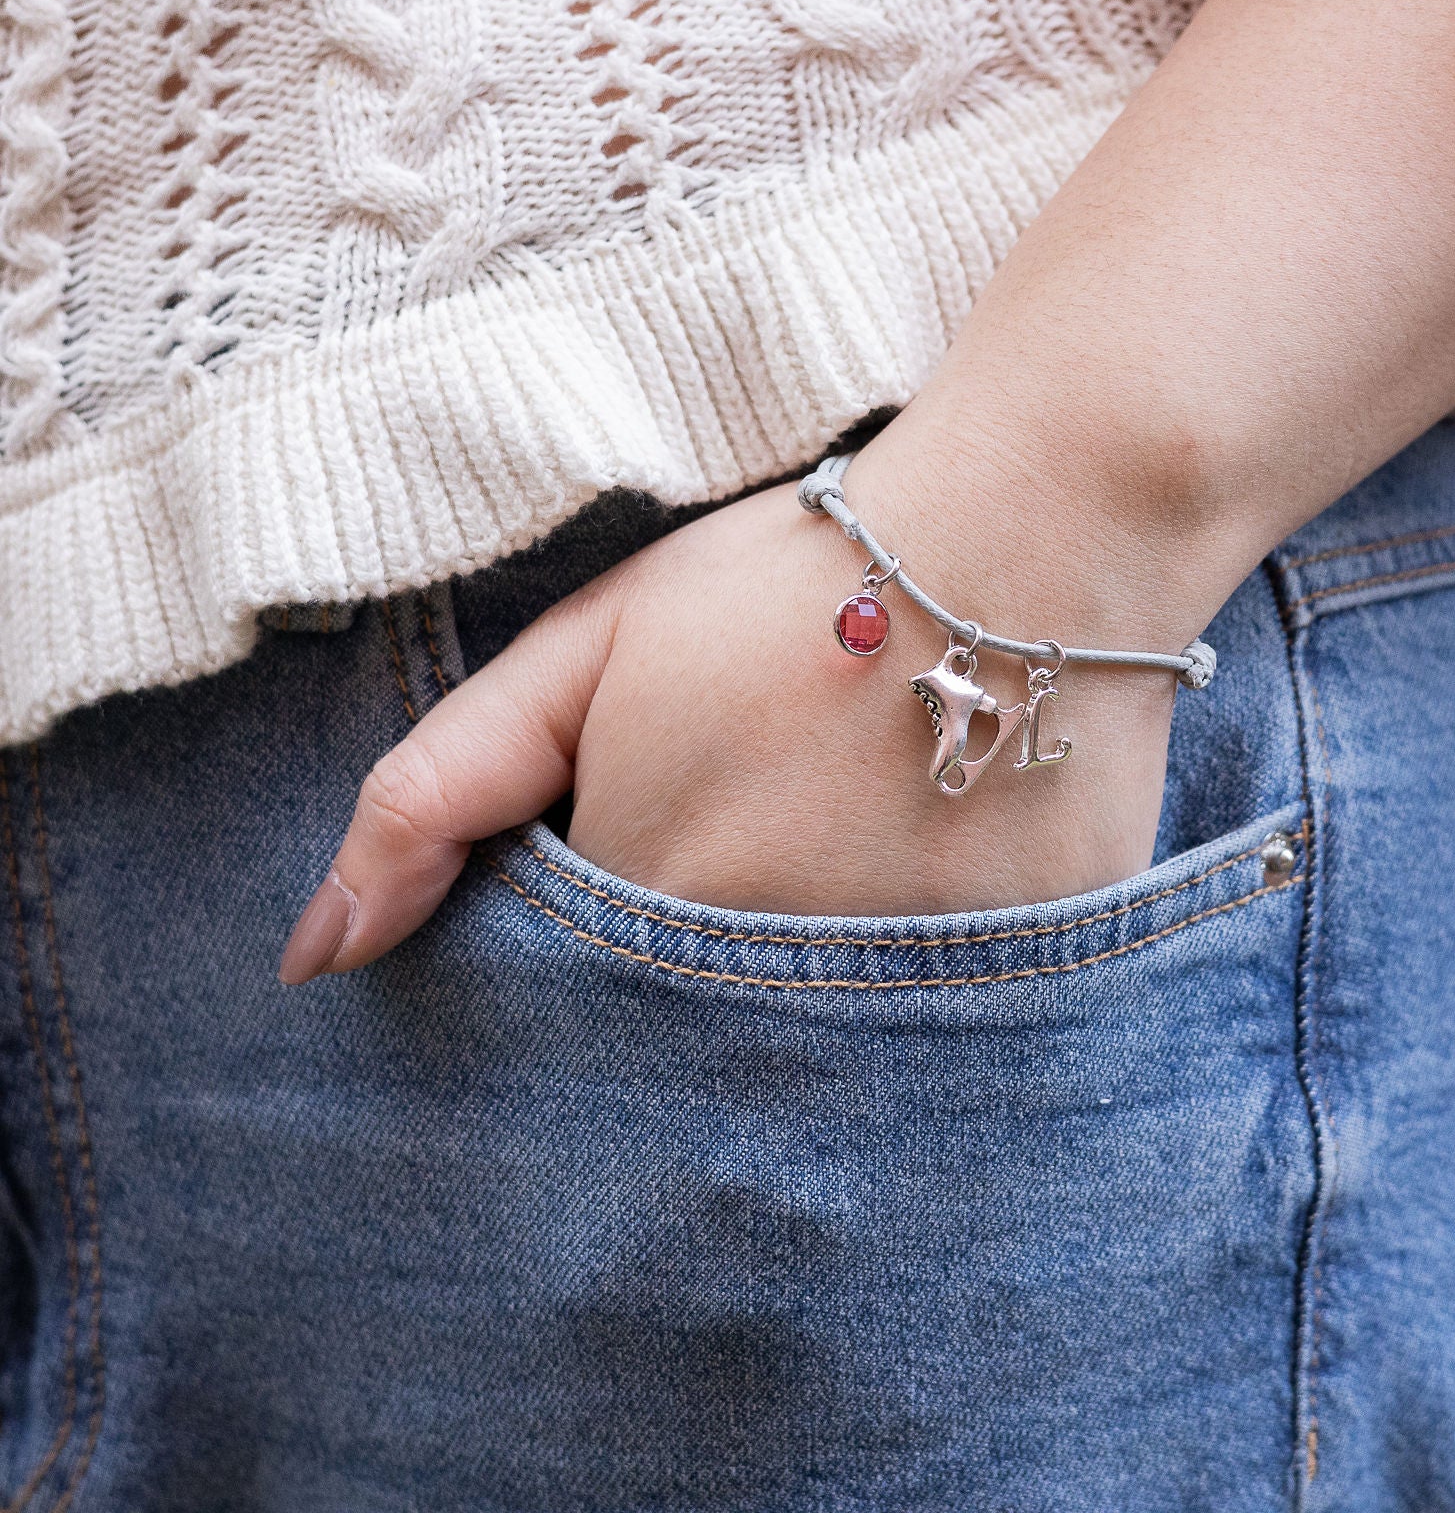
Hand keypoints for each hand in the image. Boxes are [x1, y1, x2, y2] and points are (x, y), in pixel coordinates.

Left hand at [277, 467, 1186, 983]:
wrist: (1031, 527)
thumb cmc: (795, 574)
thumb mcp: (590, 651)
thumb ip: (436, 796)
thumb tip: (313, 957)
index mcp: (654, 901)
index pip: (578, 1002)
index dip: (619, 907)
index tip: (679, 818)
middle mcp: (781, 978)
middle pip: (701, 1034)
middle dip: (717, 945)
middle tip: (782, 810)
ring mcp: (916, 990)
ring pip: (829, 1037)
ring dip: (829, 954)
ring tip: (870, 818)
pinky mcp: (1031, 977)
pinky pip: (955, 1017)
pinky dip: (938, 953)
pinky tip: (960, 839)